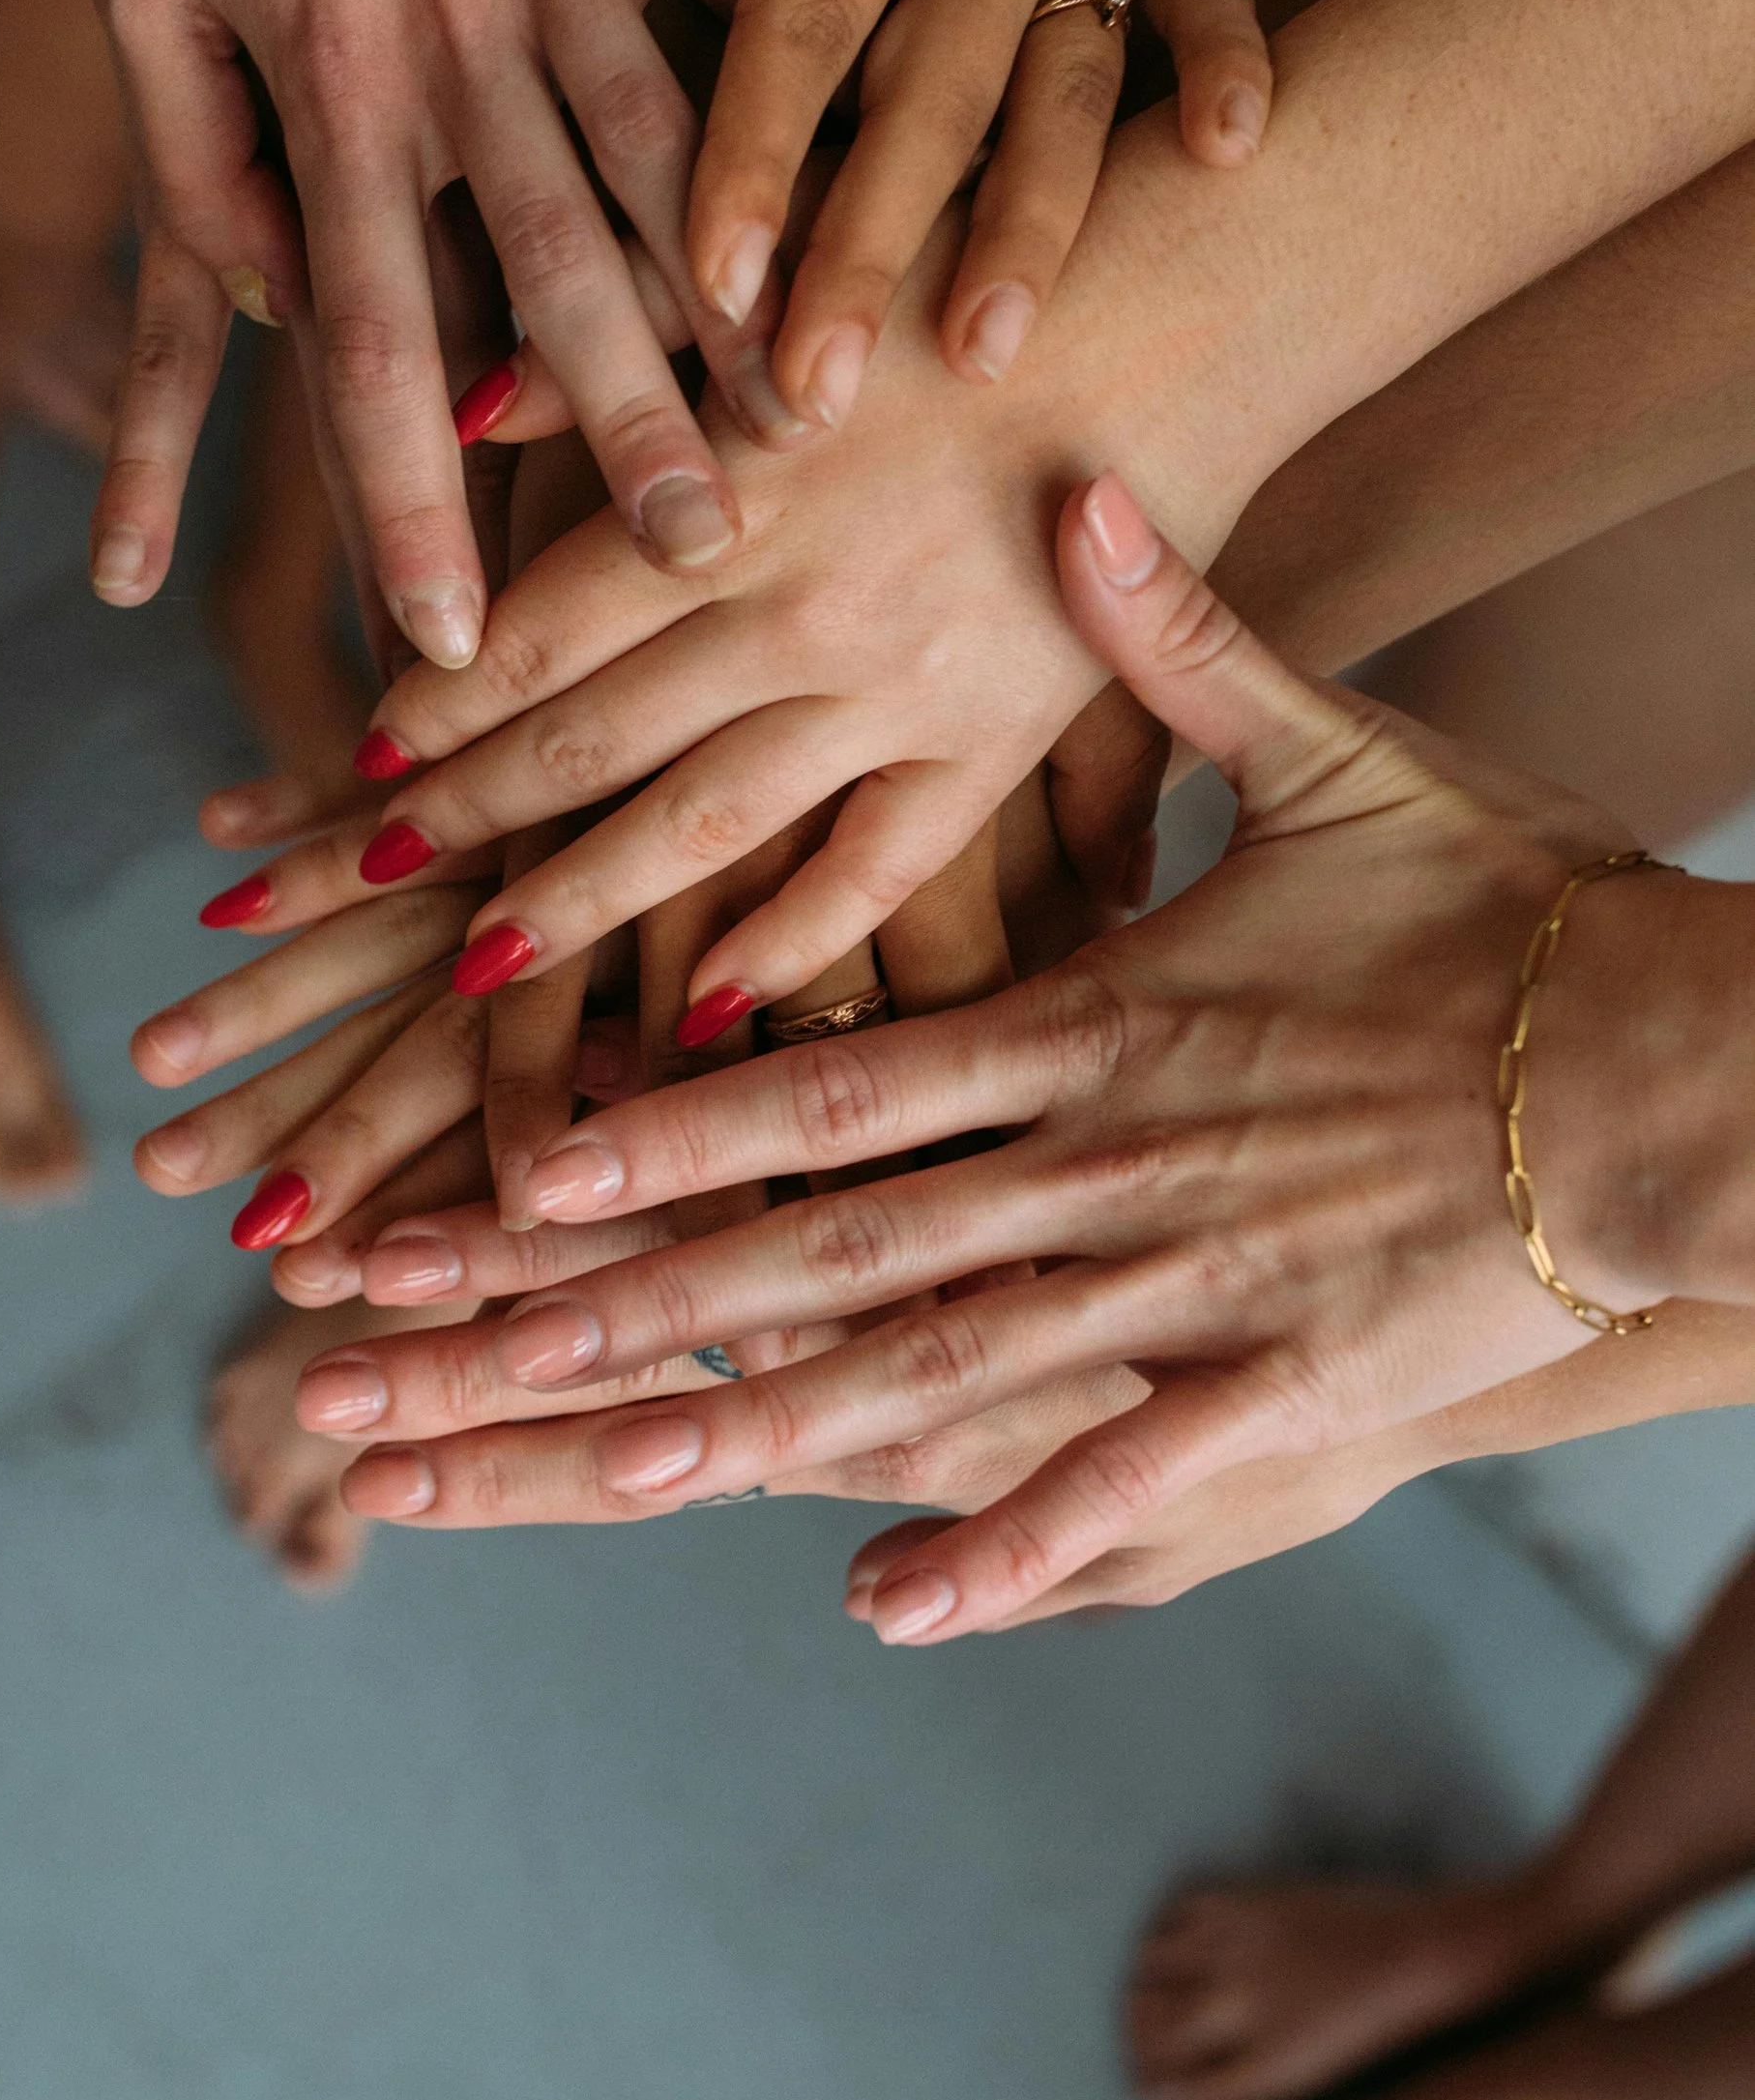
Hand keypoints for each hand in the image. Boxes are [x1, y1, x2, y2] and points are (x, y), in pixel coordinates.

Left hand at [96, 0, 784, 664]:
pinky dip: (816, 72)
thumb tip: (272, 310)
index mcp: (327, 80)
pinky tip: (898, 162)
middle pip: (554, 276)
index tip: (453, 633)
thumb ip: (197, 158)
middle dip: (626, 435)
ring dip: (751, 286)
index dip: (406, 498)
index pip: (369, 336)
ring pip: (683, 148)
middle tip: (705, 566)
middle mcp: (461, 33)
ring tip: (824, 405)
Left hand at [317, 475, 1712, 1629]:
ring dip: (757, 1428)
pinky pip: (1127, 1475)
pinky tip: (882, 1603)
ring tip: (593, 1474)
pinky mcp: (1292, 1385)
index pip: (834, 1087)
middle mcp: (1106, 1162)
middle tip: (468, 1349)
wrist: (1686, 1064)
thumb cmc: (1517, 910)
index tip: (510, 1172)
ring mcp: (1190, 1281)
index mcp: (1095, 1025)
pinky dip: (1007, 1540)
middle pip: (829, 1245)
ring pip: (937, 1369)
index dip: (661, 1131)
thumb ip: (1179, 648)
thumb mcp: (1342, 753)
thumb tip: (1072, 496)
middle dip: (633, 1302)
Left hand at [351, 215, 1184, 1018]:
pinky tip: (700, 1007)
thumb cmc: (955, 265)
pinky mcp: (1000, 743)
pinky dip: (789, 944)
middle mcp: (803, 606)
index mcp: (731, 487)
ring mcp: (904, 689)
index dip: (440, 698)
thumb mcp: (770, 276)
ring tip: (476, 964)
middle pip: (595, 734)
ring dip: (580, 900)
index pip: (540, 624)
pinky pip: (878, 873)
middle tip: (369, 869)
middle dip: (469, 809)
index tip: (362, 754)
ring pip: (707, 825)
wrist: (1184, 306)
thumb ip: (610, 349)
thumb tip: (455, 403)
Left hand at [565, 0, 1303, 411]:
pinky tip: (1227, 164)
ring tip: (996, 356)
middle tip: (816, 401)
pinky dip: (1231, 73)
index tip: (700, 284)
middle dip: (870, 256)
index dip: (748, 158)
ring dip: (1037, 227)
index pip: (806, 25)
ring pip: (1072, 89)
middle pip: (930, 104)